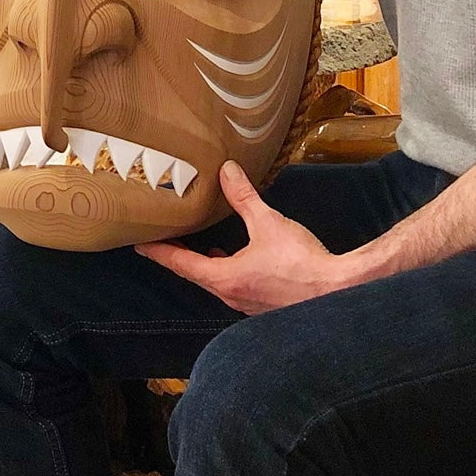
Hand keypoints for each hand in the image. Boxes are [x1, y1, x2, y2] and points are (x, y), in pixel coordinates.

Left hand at [135, 161, 351, 313]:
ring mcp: (249, 305)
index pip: (181, 264)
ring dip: (210, 265)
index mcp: (224, 278)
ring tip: (206, 247)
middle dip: (183, 257)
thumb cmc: (299, 262)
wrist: (336, 292)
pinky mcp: (267, 305)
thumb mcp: (267, 223)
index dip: (159, 252)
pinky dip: (232, 270)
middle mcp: (231, 296)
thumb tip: (226, 171)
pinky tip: (243, 259)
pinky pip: (240, 286)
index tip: (139, 244)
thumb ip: (244, 197)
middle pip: (198, 275)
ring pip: (220, 282)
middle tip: (169, 240)